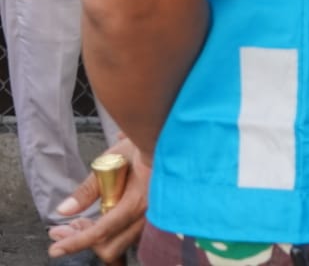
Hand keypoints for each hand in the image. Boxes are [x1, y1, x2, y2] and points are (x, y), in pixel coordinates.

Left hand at [47, 138, 149, 263]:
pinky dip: (109, 233)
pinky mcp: (153, 219)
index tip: (56, 248)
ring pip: (119, 244)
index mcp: (139, 201)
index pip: (102, 231)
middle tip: (64, 230)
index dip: (76, 242)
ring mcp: (153, 220)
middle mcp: (149, 216)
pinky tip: (98, 219)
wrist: (171, 142)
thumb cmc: (143, 147)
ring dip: (95, 238)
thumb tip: (65, 210)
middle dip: (82, 241)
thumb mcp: (111, 161)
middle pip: (110, 248)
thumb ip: (88, 189)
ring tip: (78, 224)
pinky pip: (128, 236)